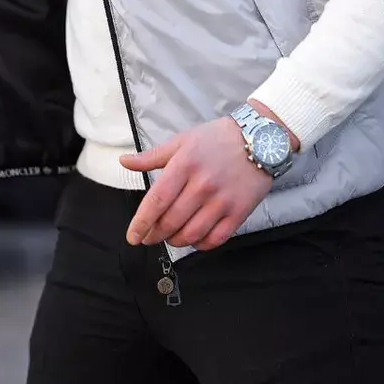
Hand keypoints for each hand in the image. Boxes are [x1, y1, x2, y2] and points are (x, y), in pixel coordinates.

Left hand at [120, 117, 271, 250]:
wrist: (259, 139)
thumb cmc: (216, 139)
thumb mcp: (182, 141)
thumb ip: (151, 156)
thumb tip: (124, 161)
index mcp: (184, 165)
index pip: (157, 201)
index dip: (142, 223)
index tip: (133, 236)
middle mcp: (202, 185)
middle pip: (171, 221)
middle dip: (155, 234)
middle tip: (149, 237)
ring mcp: (222, 200)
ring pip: (191, 234)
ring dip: (176, 241)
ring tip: (170, 237)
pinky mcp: (239, 212)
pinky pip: (215, 239)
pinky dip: (200, 245)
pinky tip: (194, 238)